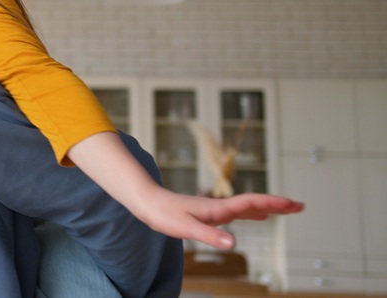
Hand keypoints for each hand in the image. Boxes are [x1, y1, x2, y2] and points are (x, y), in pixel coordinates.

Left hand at [137, 189, 303, 248]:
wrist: (147, 202)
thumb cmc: (164, 215)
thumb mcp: (186, 228)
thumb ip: (210, 236)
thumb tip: (233, 244)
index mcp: (218, 209)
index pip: (252, 203)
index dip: (274, 204)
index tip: (295, 204)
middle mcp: (219, 207)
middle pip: (254, 203)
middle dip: (278, 204)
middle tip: (301, 206)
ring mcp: (214, 209)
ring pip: (247, 206)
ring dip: (268, 207)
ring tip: (286, 209)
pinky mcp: (208, 213)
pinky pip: (237, 211)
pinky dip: (252, 212)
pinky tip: (255, 216)